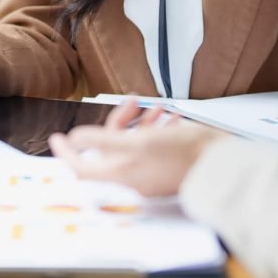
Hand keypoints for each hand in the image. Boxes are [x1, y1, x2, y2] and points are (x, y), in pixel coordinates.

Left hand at [48, 100, 222, 196]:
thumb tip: (78, 137)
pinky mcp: (166, 166)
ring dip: (142, 120)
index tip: (57, 138)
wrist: (220, 163)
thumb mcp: (140, 142)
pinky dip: (157, 128)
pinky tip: (169, 116)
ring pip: (134, 143)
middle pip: (111, 148)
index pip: (83, 167)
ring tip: (156, 105)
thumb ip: (106, 140)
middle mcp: (134, 175)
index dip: (68, 152)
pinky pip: (153, 145)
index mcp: (123, 173)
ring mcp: (150, 172)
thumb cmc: (183, 154)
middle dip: (119, 121)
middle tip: (130, 101)